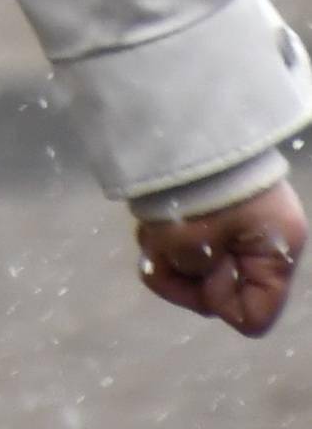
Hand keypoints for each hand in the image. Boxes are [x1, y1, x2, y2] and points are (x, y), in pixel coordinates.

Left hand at [136, 180, 305, 337]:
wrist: (186, 112)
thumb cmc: (197, 180)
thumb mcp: (189, 235)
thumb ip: (191, 268)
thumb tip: (180, 269)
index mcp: (277, 251)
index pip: (252, 317)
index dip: (218, 301)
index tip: (200, 271)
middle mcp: (264, 241)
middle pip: (218, 290)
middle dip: (182, 273)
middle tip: (156, 248)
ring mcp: (240, 223)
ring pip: (196, 264)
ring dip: (168, 251)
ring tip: (153, 223)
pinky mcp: (216, 207)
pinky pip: (188, 238)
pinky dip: (166, 233)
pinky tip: (152, 215)